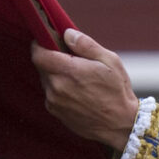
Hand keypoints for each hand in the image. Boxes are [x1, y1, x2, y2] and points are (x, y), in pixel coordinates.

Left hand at [32, 29, 140, 146]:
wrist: (120, 125)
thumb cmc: (117, 91)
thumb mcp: (109, 60)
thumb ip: (85, 45)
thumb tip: (67, 34)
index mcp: (68, 71)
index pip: (38, 54)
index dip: (39, 45)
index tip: (47, 40)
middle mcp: (56, 87)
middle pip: (41, 66)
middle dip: (51, 59)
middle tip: (70, 58)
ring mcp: (54, 102)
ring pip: (46, 80)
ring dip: (55, 75)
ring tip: (77, 77)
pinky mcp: (56, 112)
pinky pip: (50, 94)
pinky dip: (58, 89)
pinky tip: (77, 91)